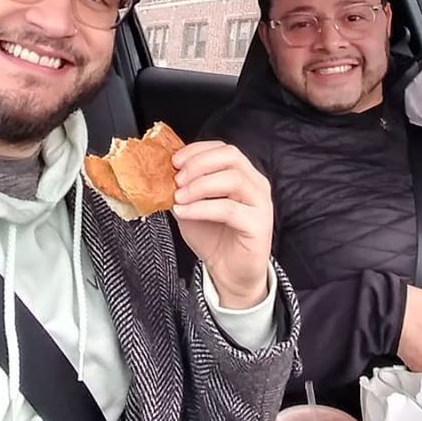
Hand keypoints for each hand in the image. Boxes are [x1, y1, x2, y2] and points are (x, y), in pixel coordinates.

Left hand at [171, 141, 272, 308]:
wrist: (228, 272)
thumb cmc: (213, 237)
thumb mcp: (191, 206)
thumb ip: (183, 188)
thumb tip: (161, 173)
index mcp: (242, 174)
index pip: (222, 149)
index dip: (196, 151)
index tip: (174, 161)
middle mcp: (255, 184)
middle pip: (231, 157)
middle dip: (198, 165)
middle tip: (177, 180)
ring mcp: (260, 203)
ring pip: (233, 179)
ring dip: (199, 185)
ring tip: (179, 198)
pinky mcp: (258, 224)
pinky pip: (229, 209)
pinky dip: (202, 208)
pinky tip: (185, 213)